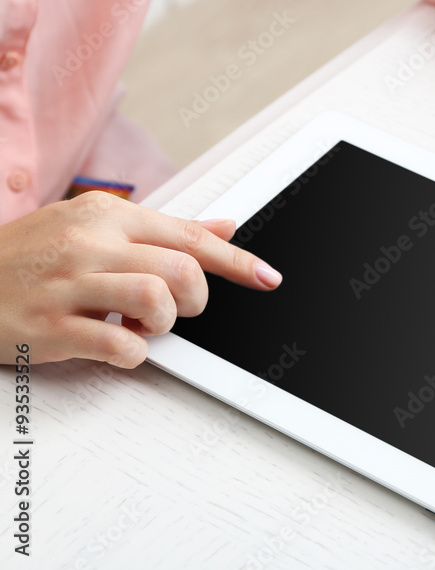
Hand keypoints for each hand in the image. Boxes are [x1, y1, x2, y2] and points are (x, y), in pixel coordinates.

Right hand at [0, 191, 281, 367]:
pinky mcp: (48, 327)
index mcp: (108, 216)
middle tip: (176, 309)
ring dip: (164, 324)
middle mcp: (90, 245)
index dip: (237, 260)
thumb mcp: (94, 226)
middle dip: (195, 301)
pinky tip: (119, 346)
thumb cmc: (30, 255)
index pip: (190, 236)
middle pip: (183, 271)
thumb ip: (164, 229)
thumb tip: (225, 223)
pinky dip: (134, 354)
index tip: (267, 277)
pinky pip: (118, 346)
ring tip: (142, 325)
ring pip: (157, 301)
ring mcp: (67, 285)